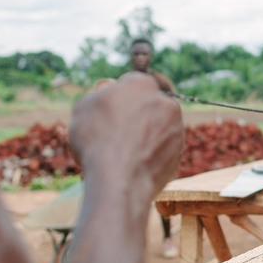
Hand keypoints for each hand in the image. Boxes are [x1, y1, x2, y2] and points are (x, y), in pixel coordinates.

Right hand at [68, 72, 183, 196]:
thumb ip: (99, 95)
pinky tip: (133, 165)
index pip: (133, 82)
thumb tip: (106, 94)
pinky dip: (150, 154)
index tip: (110, 109)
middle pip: (149, 104)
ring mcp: (176, 129)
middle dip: (136, 114)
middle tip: (116, 131)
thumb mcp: (84, 107)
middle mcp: (165, 102)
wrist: (119, 179)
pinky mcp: (178, 153)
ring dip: (145, 135)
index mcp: (142, 84)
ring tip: (122, 152)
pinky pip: (161, 149)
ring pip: (158, 127)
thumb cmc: (98, 139)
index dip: (120, 96)